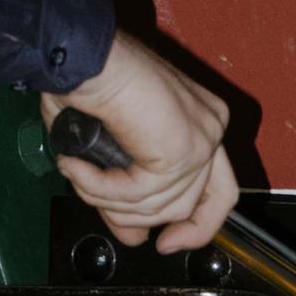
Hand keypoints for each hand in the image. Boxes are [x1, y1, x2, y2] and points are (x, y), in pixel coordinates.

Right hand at [41, 31, 238, 251]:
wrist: (82, 53)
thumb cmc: (88, 80)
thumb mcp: (110, 151)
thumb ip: (128, 194)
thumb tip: (135, 236)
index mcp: (199, 121)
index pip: (218, 189)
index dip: (196, 225)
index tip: (166, 243)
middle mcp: (210, 127)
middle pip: (202, 204)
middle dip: (149, 221)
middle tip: (123, 230)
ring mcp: (200, 138)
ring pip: (160, 205)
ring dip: (108, 198)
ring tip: (77, 172)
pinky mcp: (180, 149)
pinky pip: (138, 194)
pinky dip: (100, 188)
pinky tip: (77, 167)